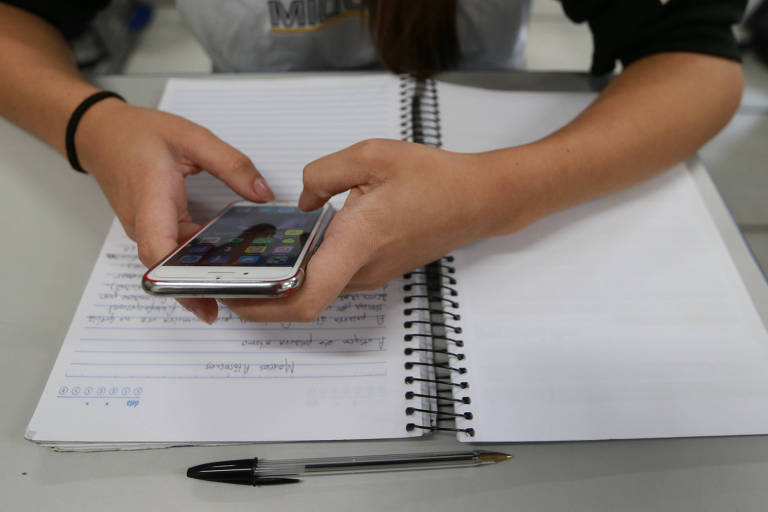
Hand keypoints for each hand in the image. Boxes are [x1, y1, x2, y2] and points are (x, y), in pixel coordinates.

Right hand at [76, 100, 273, 322]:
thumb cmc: (138, 134)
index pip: (158, 249)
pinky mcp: (152, 231)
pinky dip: (200, 261)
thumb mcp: (192, 137)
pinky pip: (175, 252)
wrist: (100, 134)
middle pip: (170, 267)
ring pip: (174, 263)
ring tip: (244, 286)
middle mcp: (143, 223)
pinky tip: (230, 265)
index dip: (179, 278)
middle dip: (202, 287)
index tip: (206, 297)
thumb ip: (231, 164)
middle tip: (244, 297)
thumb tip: (263, 194)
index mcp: (151, 197)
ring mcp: (145, 231)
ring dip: (203, 276)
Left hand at [225, 139, 506, 321]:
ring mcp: (371, 274)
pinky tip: (294, 243)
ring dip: (284, 281)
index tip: (232, 297)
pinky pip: (333, 275)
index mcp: (358, 242)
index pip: (305, 296)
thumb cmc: (434, 179)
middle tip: (227, 273)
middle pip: (302, 300)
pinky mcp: (376, 269)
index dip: (263, 306)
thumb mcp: (372, 155)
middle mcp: (362, 270)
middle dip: (261, 295)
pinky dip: (306, 268)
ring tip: (253, 255)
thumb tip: (303, 202)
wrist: (477, 200)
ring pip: (316, 288)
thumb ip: (323, 174)